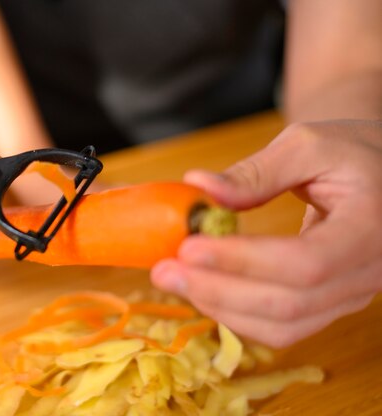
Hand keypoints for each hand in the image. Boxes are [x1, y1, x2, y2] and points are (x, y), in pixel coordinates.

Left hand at [151, 120, 381, 346]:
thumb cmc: (352, 151)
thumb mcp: (309, 145)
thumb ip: (256, 172)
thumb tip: (198, 187)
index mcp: (370, 227)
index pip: (304, 262)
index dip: (242, 261)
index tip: (188, 248)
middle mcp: (368, 273)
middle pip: (288, 304)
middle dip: (217, 291)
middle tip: (163, 271)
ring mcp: (351, 295)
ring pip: (283, 327)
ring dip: (221, 309)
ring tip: (174, 281)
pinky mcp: (330, 304)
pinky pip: (283, 327)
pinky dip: (237, 316)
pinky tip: (203, 291)